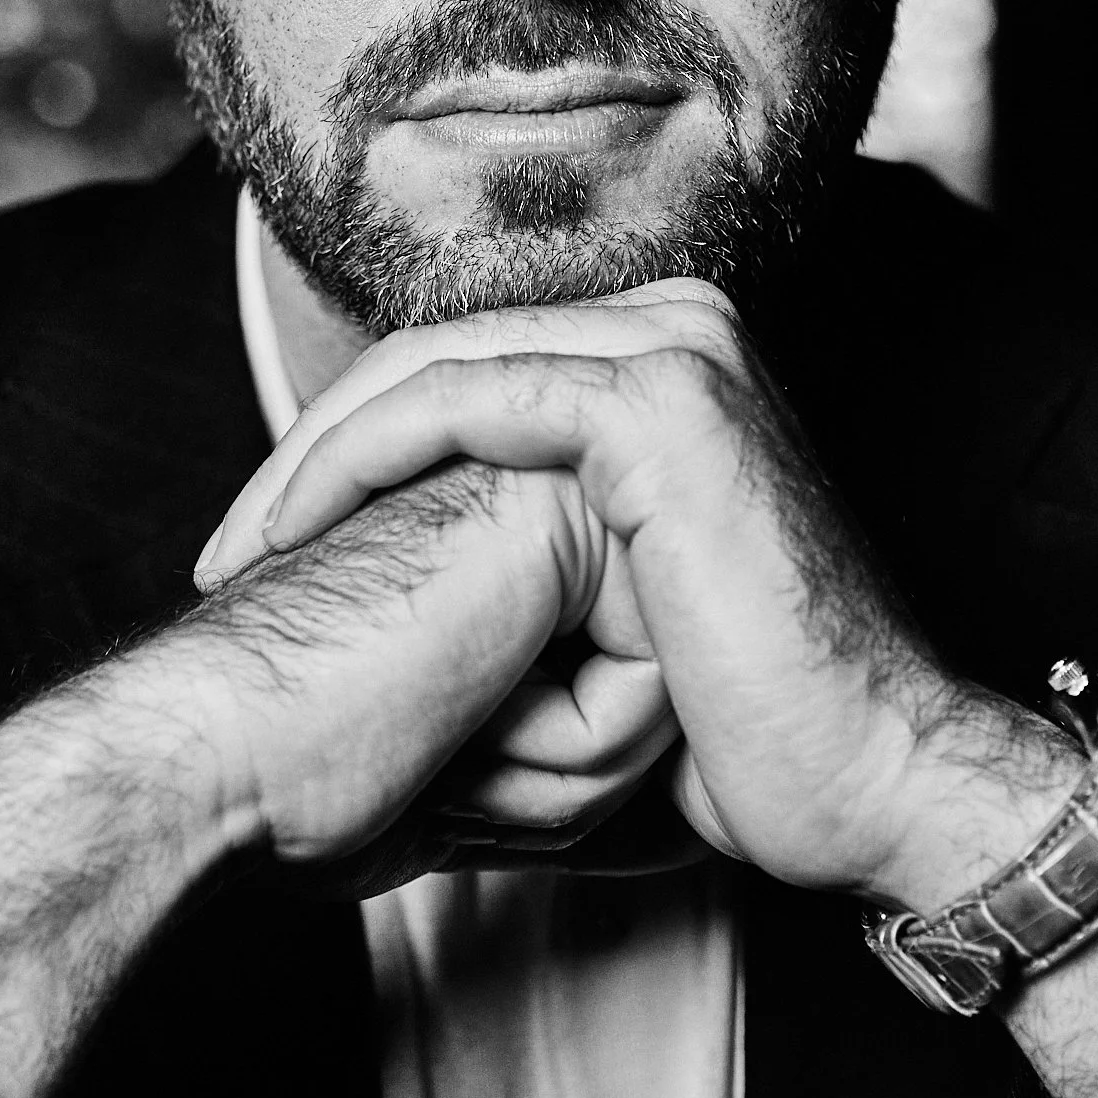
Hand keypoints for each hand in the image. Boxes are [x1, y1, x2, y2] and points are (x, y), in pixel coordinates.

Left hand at [218, 284, 1080, 908]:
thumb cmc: (742, 718)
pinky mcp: (658, 396)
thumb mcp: (607, 607)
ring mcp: (675, 345)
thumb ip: (524, 541)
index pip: (467, 369)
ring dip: (313, 458)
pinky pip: (461, 402)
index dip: (352, 445)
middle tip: (226, 549)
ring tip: (239, 550)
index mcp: (666, 355)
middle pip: (438, 357)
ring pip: (431, 369)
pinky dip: (360, 459)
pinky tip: (292, 529)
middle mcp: (676, 321)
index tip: (268, 544)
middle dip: (313, 450)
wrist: (872, 777)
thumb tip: (396, 554)